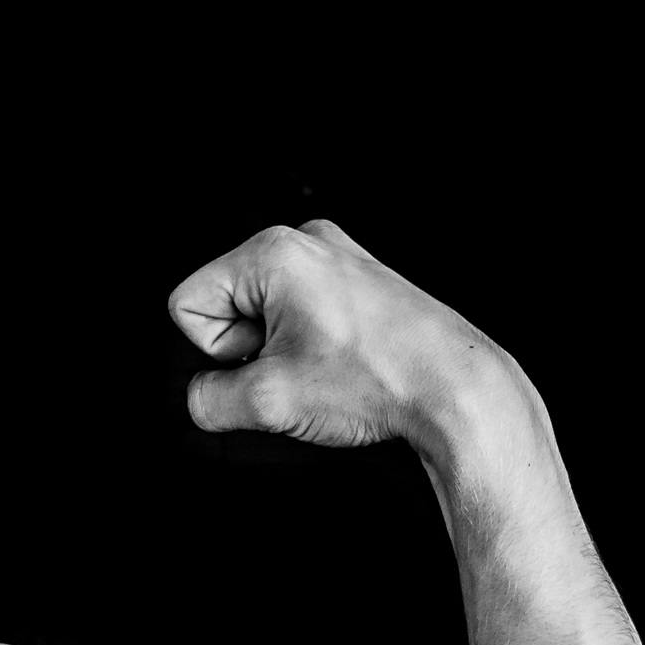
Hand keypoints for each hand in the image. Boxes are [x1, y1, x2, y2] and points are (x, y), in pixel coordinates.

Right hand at [167, 220, 507, 447]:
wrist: (457, 391)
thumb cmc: (380, 380)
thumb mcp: (267, 403)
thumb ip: (208, 400)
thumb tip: (203, 396)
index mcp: (273, 252)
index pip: (187, 304)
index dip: (216, 350)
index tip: (265, 364)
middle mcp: (305, 241)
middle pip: (226, 304)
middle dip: (250, 350)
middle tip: (299, 370)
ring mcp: (336, 258)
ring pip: (263, 313)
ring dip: (280, 351)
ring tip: (325, 369)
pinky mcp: (358, 281)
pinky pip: (299, 313)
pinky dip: (309, 345)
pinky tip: (341, 365)